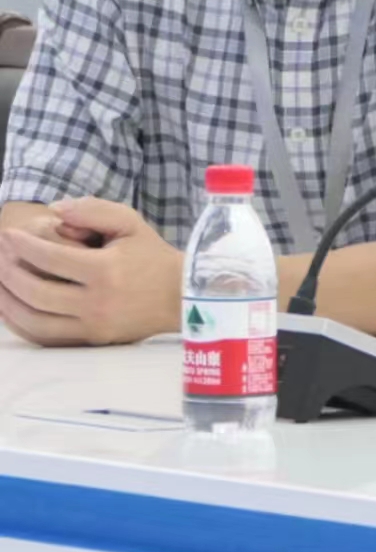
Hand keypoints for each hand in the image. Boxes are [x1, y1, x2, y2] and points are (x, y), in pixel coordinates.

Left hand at [0, 199, 182, 345]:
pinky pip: (45, 338)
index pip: (51, 258)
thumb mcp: (130, 223)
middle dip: (8, 273)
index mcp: (106, 270)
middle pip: (36, 291)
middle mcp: (98, 302)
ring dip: (7, 302)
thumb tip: (55, 210)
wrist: (181, 296)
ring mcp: (94, 326)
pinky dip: (20, 324)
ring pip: (34, 320)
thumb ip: (93, 210)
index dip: (23, 246)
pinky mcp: (92, 340)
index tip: (7, 235)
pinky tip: (10, 308)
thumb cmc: (152, 256)